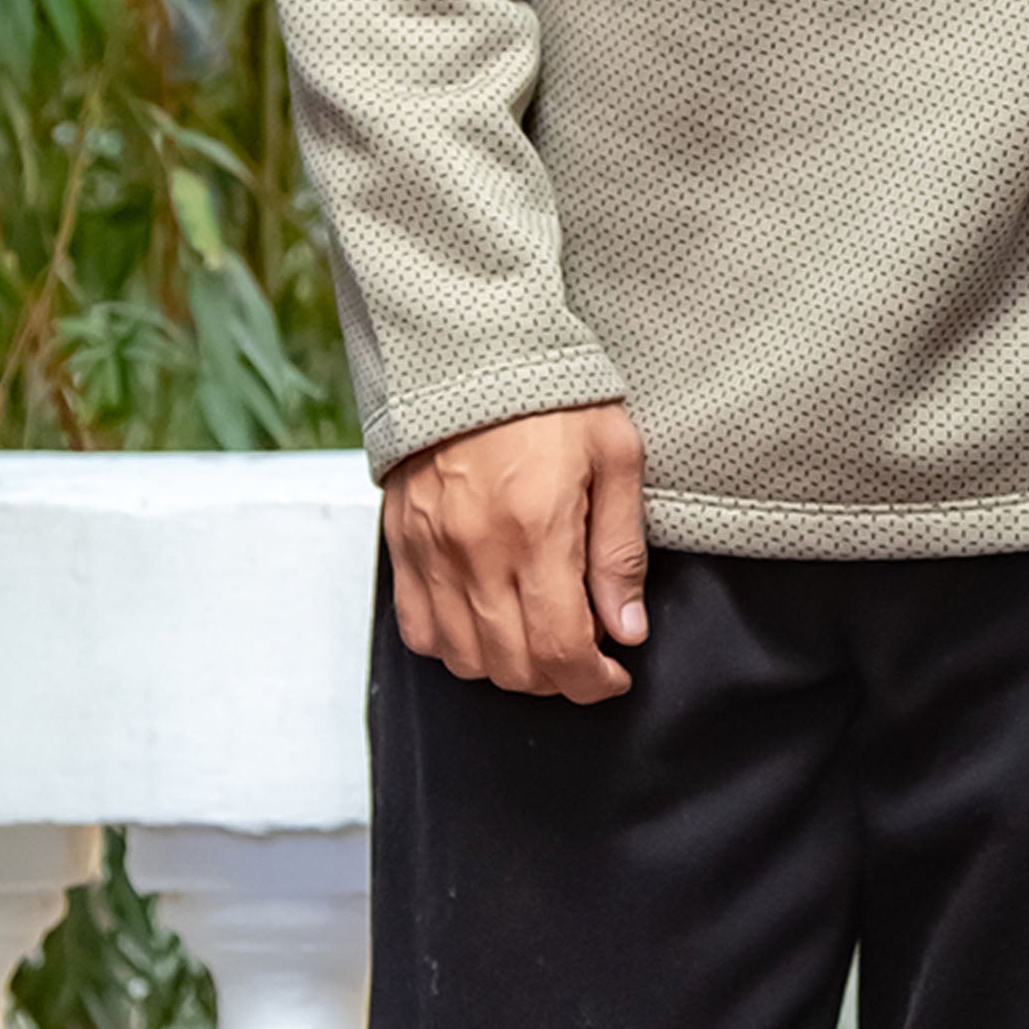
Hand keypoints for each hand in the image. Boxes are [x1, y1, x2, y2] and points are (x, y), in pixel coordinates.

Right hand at [384, 402, 649, 701]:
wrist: (470, 346)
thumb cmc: (554, 395)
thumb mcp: (616, 459)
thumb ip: (619, 552)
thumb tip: (627, 629)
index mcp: (537, 531)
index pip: (562, 650)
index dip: (594, 682)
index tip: (613, 676)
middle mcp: (476, 551)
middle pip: (514, 666)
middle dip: (559, 680)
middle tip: (586, 658)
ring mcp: (431, 552)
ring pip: (464, 659)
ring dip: (509, 668)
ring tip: (539, 640)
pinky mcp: (401, 544)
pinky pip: (418, 628)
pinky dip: (455, 646)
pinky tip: (487, 624)